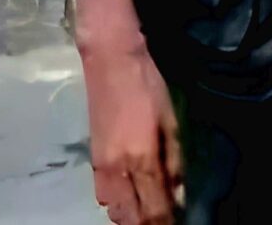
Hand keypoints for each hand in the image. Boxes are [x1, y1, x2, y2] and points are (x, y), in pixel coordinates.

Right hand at [83, 39, 181, 224]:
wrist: (110, 62)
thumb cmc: (147, 86)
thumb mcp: (171, 122)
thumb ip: (174, 163)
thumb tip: (178, 196)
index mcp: (143, 158)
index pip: (155, 208)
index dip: (166, 223)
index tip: (176, 223)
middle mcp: (119, 170)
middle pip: (131, 217)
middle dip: (147, 223)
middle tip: (163, 218)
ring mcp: (102, 167)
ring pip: (113, 210)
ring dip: (130, 217)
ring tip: (147, 210)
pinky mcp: (93, 160)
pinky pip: (101, 195)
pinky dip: (115, 204)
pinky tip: (128, 196)